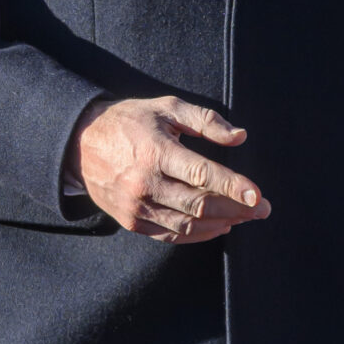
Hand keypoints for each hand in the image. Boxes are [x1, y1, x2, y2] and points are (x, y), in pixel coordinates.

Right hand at [68, 95, 269, 243]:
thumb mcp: (166, 108)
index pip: (201, 174)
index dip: (232, 186)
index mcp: (155, 152)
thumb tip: (240, 136)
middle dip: (237, 208)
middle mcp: (145, 183)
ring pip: (188, 224)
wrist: (80, 145)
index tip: (257, 195)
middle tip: (262, 209)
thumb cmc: (129, 122)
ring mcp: (137, 207)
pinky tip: (220, 226)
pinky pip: (172, 235)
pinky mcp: (132, 222)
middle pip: (199, 204)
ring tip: (246, 217)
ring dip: (223, 223)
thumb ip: (205, 120)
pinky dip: (199, 235)